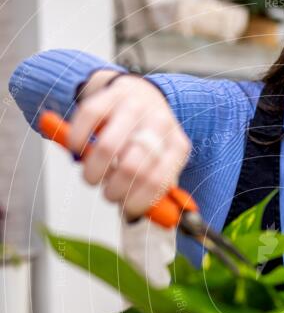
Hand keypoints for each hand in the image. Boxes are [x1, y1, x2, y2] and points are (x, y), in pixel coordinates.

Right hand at [69, 71, 191, 219]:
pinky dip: (77, 140)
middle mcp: (159, 123)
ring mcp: (135, 106)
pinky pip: (88, 119)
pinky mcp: (110, 94)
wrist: (141, 94)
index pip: (158, 181)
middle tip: (108, 194)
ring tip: (92, 177)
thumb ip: (153, 190)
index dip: (137, 201)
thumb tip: (139, 219)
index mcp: (177, 145)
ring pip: (107, 146)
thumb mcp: (161, 164)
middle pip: (131, 166)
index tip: (125, 209)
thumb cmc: (148, 140)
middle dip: (114, 189)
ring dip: (93, 171)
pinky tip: (77, 151)